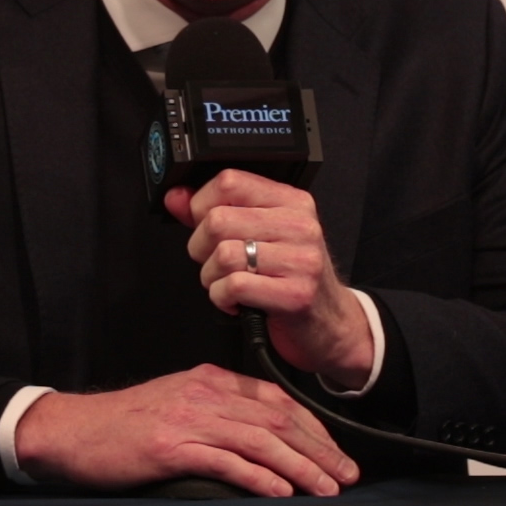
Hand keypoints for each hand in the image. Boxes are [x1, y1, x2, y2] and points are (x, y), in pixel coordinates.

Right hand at [12, 365, 359, 495]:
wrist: (71, 431)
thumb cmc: (122, 428)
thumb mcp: (176, 406)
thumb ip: (216, 416)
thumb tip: (262, 445)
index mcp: (209, 381)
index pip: (276, 400)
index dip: (313, 428)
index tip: (336, 453)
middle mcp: (204, 393)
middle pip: (277, 419)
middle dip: (318, 449)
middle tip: (345, 476)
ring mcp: (188, 418)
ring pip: (259, 439)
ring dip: (300, 466)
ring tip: (324, 489)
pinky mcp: (170, 446)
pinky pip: (225, 460)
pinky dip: (257, 476)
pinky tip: (278, 491)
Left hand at [164, 170, 374, 389]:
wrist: (330, 324)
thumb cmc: (290, 278)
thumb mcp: (258, 236)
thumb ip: (212, 213)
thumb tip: (175, 196)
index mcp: (291, 201)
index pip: (230, 181)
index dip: (201, 205)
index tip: (204, 226)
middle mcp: (299, 225)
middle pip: (218, 219)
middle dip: (201, 248)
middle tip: (216, 263)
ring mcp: (300, 260)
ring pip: (223, 254)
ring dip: (212, 277)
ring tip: (228, 284)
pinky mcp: (296, 295)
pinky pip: (234, 286)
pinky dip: (222, 298)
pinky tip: (236, 302)